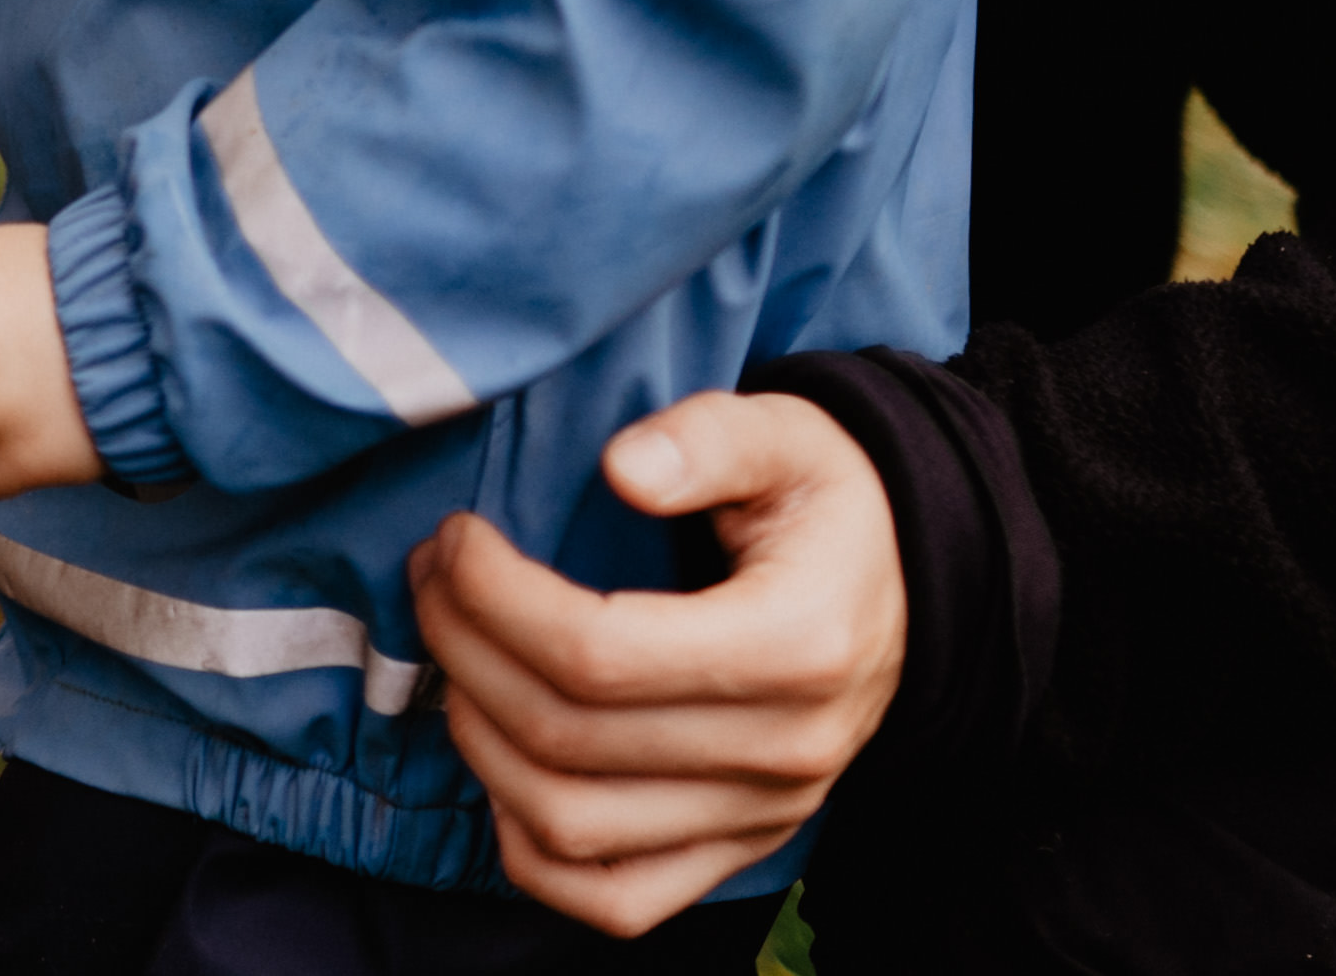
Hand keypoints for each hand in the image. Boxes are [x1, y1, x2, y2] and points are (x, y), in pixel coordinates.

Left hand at [406, 391, 906, 935]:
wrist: (903, 586)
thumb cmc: (825, 503)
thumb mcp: (783, 434)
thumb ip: (705, 439)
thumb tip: (623, 469)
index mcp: (797, 644)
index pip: (598, 653)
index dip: (495, 597)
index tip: (456, 538)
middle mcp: (786, 751)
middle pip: (567, 737)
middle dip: (463, 650)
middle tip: (431, 577)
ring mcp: (765, 815)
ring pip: (572, 824)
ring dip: (478, 742)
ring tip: (451, 657)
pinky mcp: (744, 849)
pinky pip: (618, 899)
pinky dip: (533, 850)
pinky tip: (499, 765)